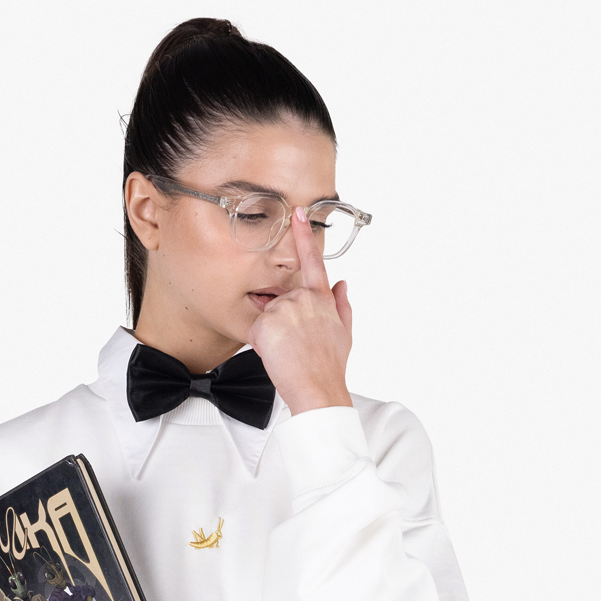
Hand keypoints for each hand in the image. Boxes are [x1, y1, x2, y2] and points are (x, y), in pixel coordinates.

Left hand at [245, 208, 352, 414]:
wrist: (317, 387)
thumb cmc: (329, 365)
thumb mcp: (343, 333)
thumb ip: (342, 305)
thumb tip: (342, 285)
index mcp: (321, 298)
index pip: (312, 261)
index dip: (304, 236)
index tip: (298, 213)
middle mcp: (302, 298)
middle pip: (281, 302)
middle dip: (282, 322)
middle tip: (294, 345)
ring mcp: (284, 308)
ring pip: (268, 317)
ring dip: (272, 335)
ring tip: (288, 352)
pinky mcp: (267, 322)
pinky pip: (257, 332)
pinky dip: (262, 345)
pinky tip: (277, 354)